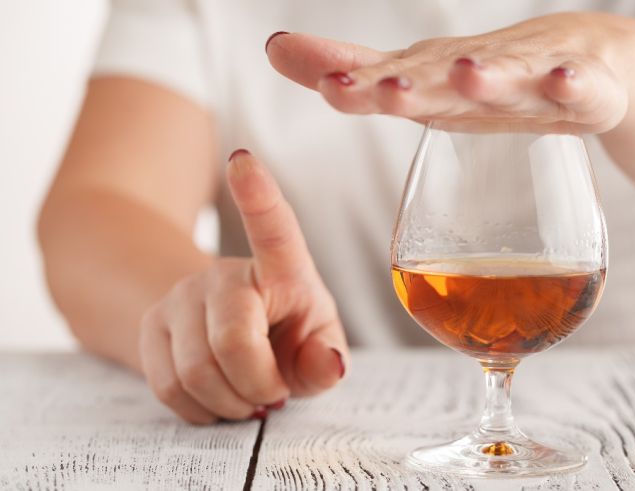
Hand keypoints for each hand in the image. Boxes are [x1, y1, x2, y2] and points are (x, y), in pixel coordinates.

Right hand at [138, 150, 346, 423]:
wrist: (228, 340)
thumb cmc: (286, 335)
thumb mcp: (317, 345)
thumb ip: (326, 360)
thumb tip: (329, 366)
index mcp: (282, 266)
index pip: (273, 228)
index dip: (257, 195)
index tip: (242, 162)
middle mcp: (225, 274)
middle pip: (232, 341)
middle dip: (258, 385)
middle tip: (272, 392)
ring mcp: (181, 297)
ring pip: (195, 372)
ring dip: (229, 403)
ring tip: (246, 395)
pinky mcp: (151, 326)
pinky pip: (168, 387)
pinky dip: (200, 410)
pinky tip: (218, 397)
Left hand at [265, 12, 634, 133]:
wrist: (586, 62)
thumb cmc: (490, 76)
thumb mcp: (419, 80)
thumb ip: (352, 72)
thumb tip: (273, 47)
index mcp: (438, 78)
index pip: (392, 81)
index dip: (362, 87)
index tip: (328, 89)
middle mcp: (481, 73)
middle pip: (447, 80)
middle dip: (417, 86)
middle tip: (385, 88)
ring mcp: (533, 80)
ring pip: (512, 80)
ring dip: (491, 78)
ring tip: (469, 72)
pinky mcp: (583, 93)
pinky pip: (581, 93)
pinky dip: (574, 87)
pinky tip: (565, 82)